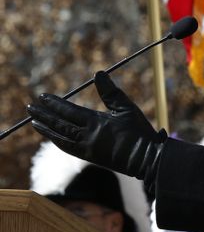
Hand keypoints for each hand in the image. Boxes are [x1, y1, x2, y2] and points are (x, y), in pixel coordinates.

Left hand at [27, 71, 166, 188]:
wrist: (145, 158)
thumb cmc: (138, 131)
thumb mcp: (126, 107)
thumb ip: (110, 91)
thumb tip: (98, 73)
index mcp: (96, 123)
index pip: (69, 111)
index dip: (55, 104)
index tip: (42, 97)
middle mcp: (87, 137)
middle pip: (60, 124)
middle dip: (44, 116)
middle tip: (30, 108)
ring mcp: (87, 149)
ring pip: (61, 138)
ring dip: (47, 129)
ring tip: (35, 123)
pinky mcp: (90, 157)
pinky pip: (68, 148)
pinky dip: (58, 141)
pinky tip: (53, 137)